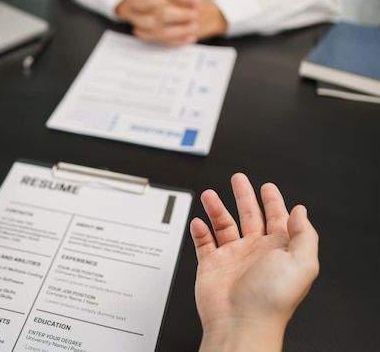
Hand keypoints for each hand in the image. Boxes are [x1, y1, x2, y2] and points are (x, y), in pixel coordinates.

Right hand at [116, 0, 199, 45]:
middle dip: (177, 12)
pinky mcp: (142, 33)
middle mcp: (135, 2)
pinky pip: (158, 39)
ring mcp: (136, 18)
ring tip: (194, 27)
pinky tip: (189, 37)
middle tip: (194, 15)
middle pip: (155, 7)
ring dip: (177, 29)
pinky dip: (175, 40)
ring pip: (155, 26)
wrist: (148, 6)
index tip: (196, 0)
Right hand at [190, 173, 318, 351]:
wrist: (240, 322)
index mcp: (279, 249)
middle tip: (238, 179)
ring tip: (210, 195)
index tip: (268, 187)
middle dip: (244, 196)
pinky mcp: (212, 265)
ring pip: (224, 225)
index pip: (277, 218)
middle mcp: (256, 251)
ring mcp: (233, 257)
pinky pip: (204, 243)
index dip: (273, 201)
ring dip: (217, 208)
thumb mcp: (302, 262)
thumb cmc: (272, 299)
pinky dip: (200, 231)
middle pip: (249, 216)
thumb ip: (304, 234)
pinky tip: (198, 222)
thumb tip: (300, 211)